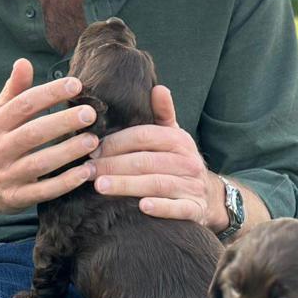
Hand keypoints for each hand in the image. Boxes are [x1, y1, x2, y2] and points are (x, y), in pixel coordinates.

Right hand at [0, 58, 100, 215]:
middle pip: (33, 133)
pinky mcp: (17, 198)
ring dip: (69, 152)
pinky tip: (87, 172)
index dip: (49, 93)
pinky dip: (66, 182)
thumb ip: (13, 91)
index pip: (23, 105)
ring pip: (40, 163)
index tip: (76, 84)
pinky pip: (44, 191)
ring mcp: (7, 176)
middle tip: (90, 113)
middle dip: (63, 122)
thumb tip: (24, 62)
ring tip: (94, 141)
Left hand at [88, 85, 229, 231]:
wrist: (209, 197)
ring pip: (157, 184)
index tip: (92, 149)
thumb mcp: (174, 137)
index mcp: (179, 140)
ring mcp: (192, 186)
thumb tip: (158, 87)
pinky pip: (178, 208)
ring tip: (100, 187)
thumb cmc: (179, 163)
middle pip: (146, 161)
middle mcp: (188, 161)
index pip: (144, 136)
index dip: (117, 142)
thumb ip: (163, 114)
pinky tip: (142, 207)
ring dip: (127, 185)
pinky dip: (161, 207)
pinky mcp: (194, 209)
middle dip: (113, 165)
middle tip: (87, 170)